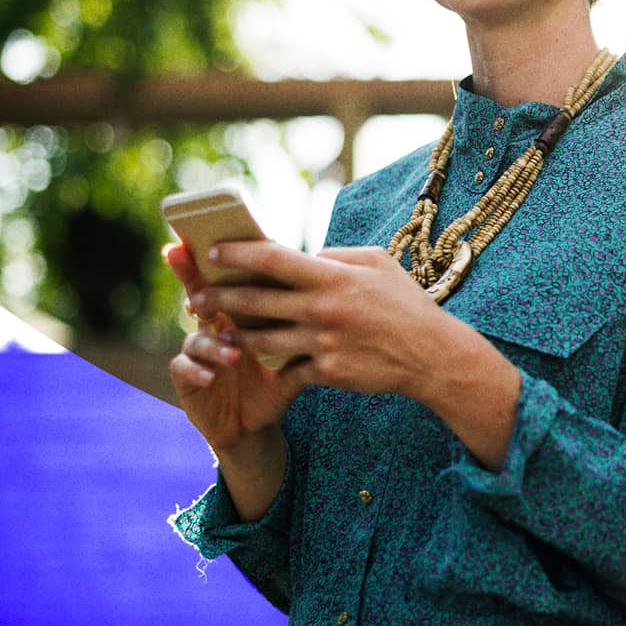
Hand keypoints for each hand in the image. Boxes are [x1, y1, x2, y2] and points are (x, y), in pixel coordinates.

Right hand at [164, 242, 302, 452]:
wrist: (256, 422)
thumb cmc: (278, 379)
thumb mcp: (295, 350)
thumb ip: (306, 322)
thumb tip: (334, 290)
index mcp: (240, 311)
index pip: (230, 278)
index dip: (219, 259)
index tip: (214, 240)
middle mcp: (213, 324)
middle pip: (199, 293)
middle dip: (193, 280)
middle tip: (202, 279)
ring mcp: (197, 349)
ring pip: (196, 335)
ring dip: (212, 343)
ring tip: (233, 354)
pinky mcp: (186, 377)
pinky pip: (182, 367)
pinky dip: (196, 369)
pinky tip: (209, 376)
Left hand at [189, 241, 522, 470]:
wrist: (431, 354)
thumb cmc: (404, 302)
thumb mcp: (377, 263)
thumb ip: (337, 256)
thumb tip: (305, 255)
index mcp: (332, 276)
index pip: (272, 259)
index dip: (236, 253)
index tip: (212, 252)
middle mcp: (322, 309)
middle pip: (254, 301)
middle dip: (217, 298)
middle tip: (194, 297)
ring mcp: (322, 343)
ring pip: (261, 340)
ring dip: (234, 335)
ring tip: (217, 331)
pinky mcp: (326, 373)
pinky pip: (287, 368)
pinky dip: (272, 363)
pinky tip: (259, 360)